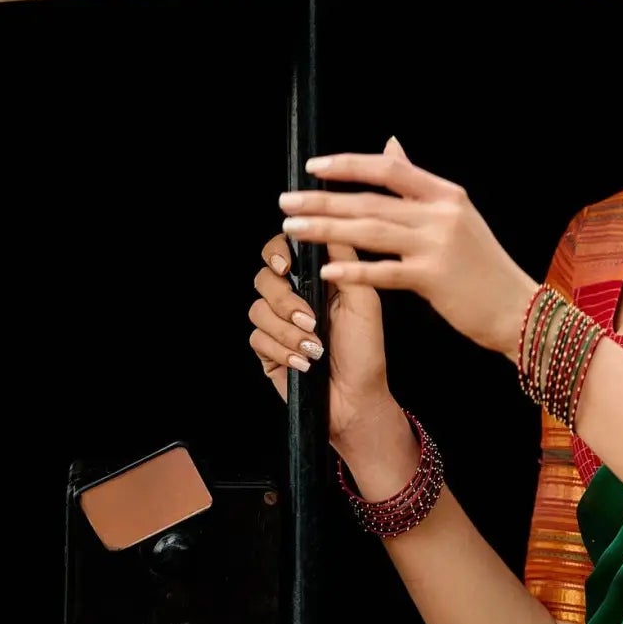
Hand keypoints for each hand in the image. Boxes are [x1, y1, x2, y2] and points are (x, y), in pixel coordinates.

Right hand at [247, 176, 395, 460]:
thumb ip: (345, 261)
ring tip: (315, 347)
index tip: (287, 266)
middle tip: (308, 317)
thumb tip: (328, 222)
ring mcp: (277, 324)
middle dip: (284, 298)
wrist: (357, 400)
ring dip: (287, 331)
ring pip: (258, 309)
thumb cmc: (366, 351)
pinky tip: (305, 363)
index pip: (284, 250)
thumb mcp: (364, 301)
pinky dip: (281, 350)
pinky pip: (256, 338)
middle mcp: (293, 297)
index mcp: (316, 280)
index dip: (278, 252)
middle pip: (263, 277)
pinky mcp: (266, 349)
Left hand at [277, 140, 536, 359]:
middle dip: (322, 200)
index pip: (388, 169)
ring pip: (370, 231)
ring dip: (326, 229)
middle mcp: (440, 214)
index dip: (348, 165)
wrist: (516, 307)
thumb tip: (392, 146)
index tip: (314, 167)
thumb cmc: (482, 266)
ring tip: (293, 229)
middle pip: (370, 200)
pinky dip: (355, 271)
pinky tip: (328, 269)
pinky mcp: (434, 278)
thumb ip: (419, 183)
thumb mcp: (457, 215)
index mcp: (445, 194)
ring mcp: (437, 245)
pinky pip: (385, 272)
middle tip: (287, 202)